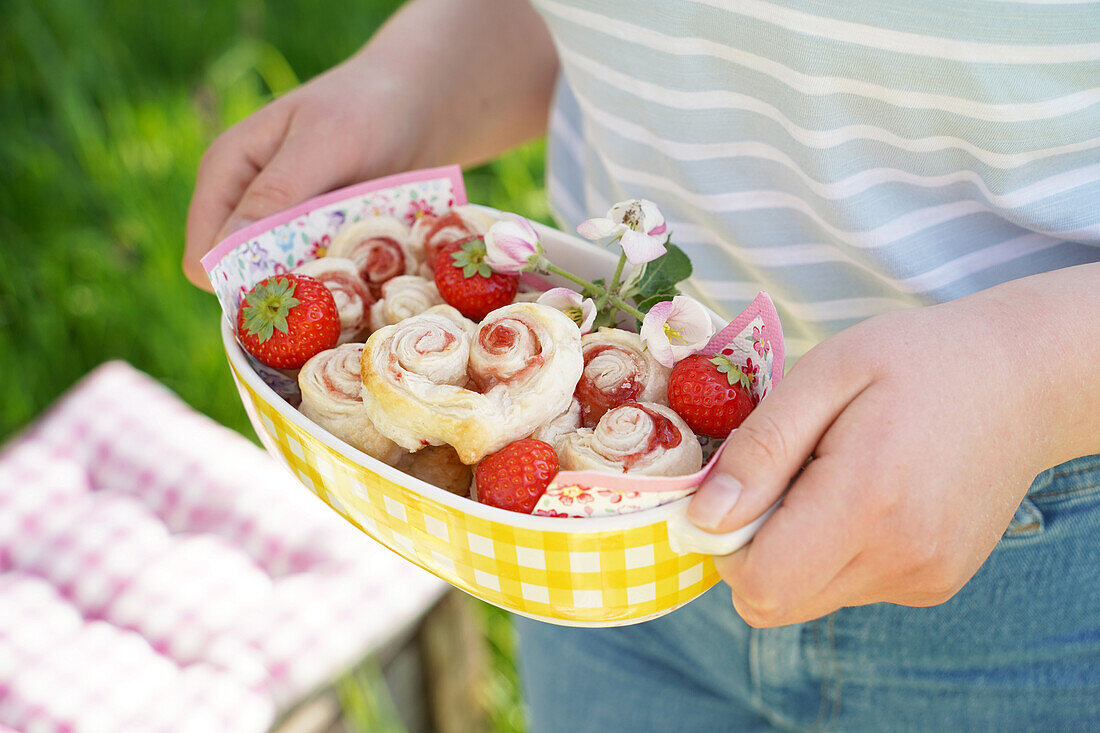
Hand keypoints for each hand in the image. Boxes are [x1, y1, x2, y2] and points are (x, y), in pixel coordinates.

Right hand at [182, 58, 417, 288]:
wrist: (419, 100)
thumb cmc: (366, 108)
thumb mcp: (322, 145)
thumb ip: (276, 193)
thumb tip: (226, 250)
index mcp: (225, 173)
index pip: (206, 257)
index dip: (239, 283)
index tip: (295, 292)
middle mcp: (245, 202)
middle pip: (242, 277)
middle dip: (283, 288)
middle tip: (337, 282)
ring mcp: (282, 223)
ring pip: (282, 283)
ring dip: (317, 287)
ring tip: (359, 270)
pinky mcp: (317, 237)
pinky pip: (317, 278)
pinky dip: (341, 279)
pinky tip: (371, 266)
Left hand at [687, 277, 1097, 627]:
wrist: (1022, 379)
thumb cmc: (916, 360)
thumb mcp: (825, 374)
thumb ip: (761, 449)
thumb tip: (705, 520)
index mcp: (867, 501)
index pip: (757, 583)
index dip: (723, 542)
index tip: (735, 488)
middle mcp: (900, 557)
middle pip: (775, 601)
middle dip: (752, 548)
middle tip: (781, 477)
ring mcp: (923, 578)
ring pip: (809, 597)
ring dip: (795, 549)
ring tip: (831, 478)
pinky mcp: (936, 583)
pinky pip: (850, 586)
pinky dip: (836, 550)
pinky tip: (867, 494)